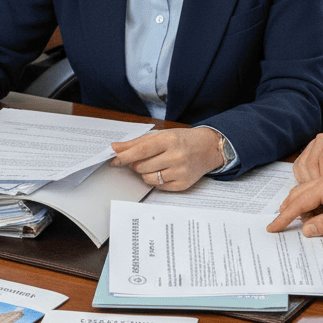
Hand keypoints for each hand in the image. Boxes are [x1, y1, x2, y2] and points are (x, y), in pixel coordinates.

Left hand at [110, 126, 224, 190]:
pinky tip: (164, 171)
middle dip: (135, 165)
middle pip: (142, 166)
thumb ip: (137, 142)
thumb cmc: (182, 140)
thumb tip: (115, 148)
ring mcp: (181, 171)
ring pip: (148, 179)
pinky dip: (156, 180)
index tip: (114, 160)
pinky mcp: (184, 184)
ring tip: (154, 165)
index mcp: (170, 140)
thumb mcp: (161, 135)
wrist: (208, 148)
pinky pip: (159, 186)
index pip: (141, 150)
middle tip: (140, 160)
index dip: (124, 156)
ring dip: (144, 173)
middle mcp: (176, 155)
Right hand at [266, 168, 322, 236]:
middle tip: (276, 225)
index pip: (301, 201)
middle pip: (299, 193)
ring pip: (306, 192)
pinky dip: (309, 203)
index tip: (273, 226)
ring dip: (299, 206)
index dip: (285, 216)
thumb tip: (306, 229)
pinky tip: (311, 213)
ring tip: (292, 220)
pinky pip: (316, 191)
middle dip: (287, 210)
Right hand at [293, 132, 322, 181]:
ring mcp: (311, 145)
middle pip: (311, 163)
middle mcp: (320, 139)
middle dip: (315, 181)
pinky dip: (302, 178)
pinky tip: (312, 186)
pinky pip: (298, 167)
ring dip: (307, 181)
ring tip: (318, 192)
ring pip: (302, 165)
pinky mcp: (305, 152)